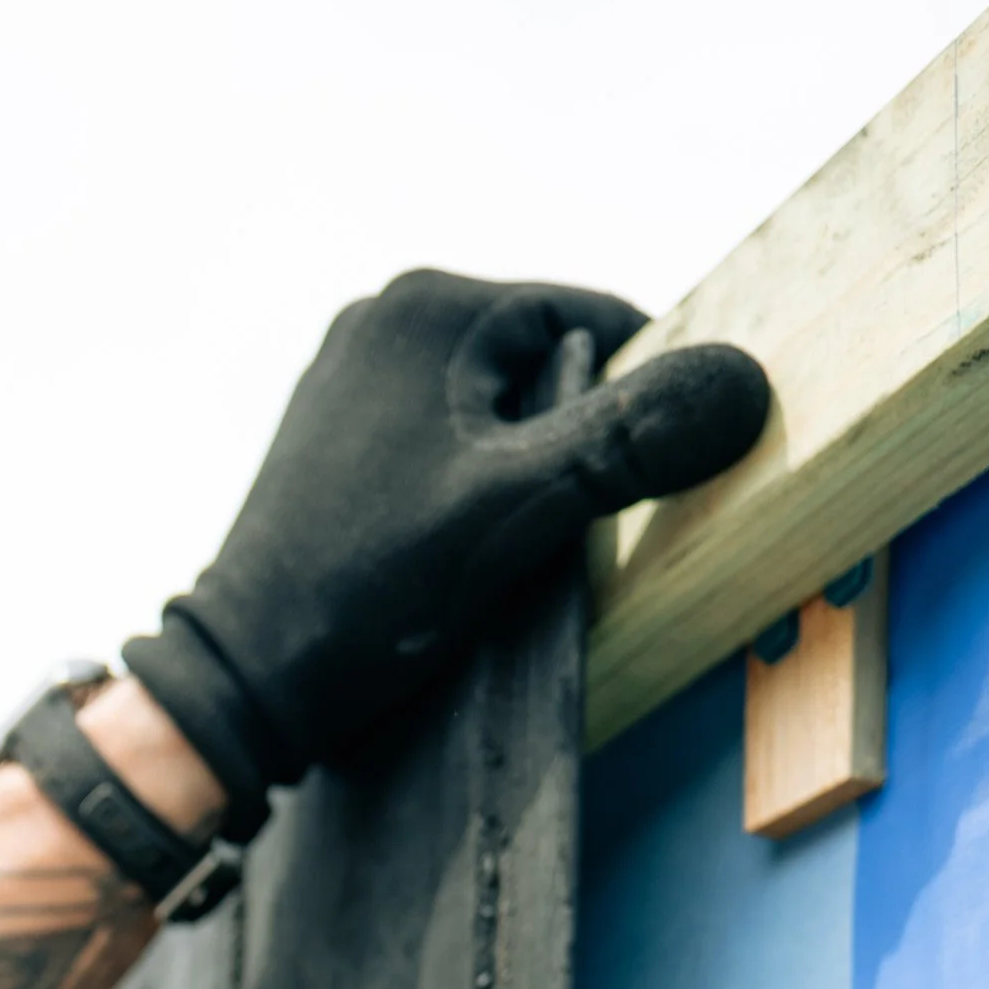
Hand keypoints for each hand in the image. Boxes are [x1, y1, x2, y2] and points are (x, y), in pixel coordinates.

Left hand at [126, 270, 770, 824]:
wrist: (243, 682)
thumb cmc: (372, 591)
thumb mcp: (524, 507)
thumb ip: (634, 440)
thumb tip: (744, 383)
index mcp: (433, 306)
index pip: (595, 319)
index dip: (644, 396)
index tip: (659, 473)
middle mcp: (384, 318)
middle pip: (544, 364)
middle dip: (576, 437)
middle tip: (568, 526)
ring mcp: (350, 375)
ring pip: (494, 407)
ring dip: (525, 467)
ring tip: (507, 543)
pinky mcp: (332, 435)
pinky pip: (441, 439)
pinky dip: (472, 482)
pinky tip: (460, 546)